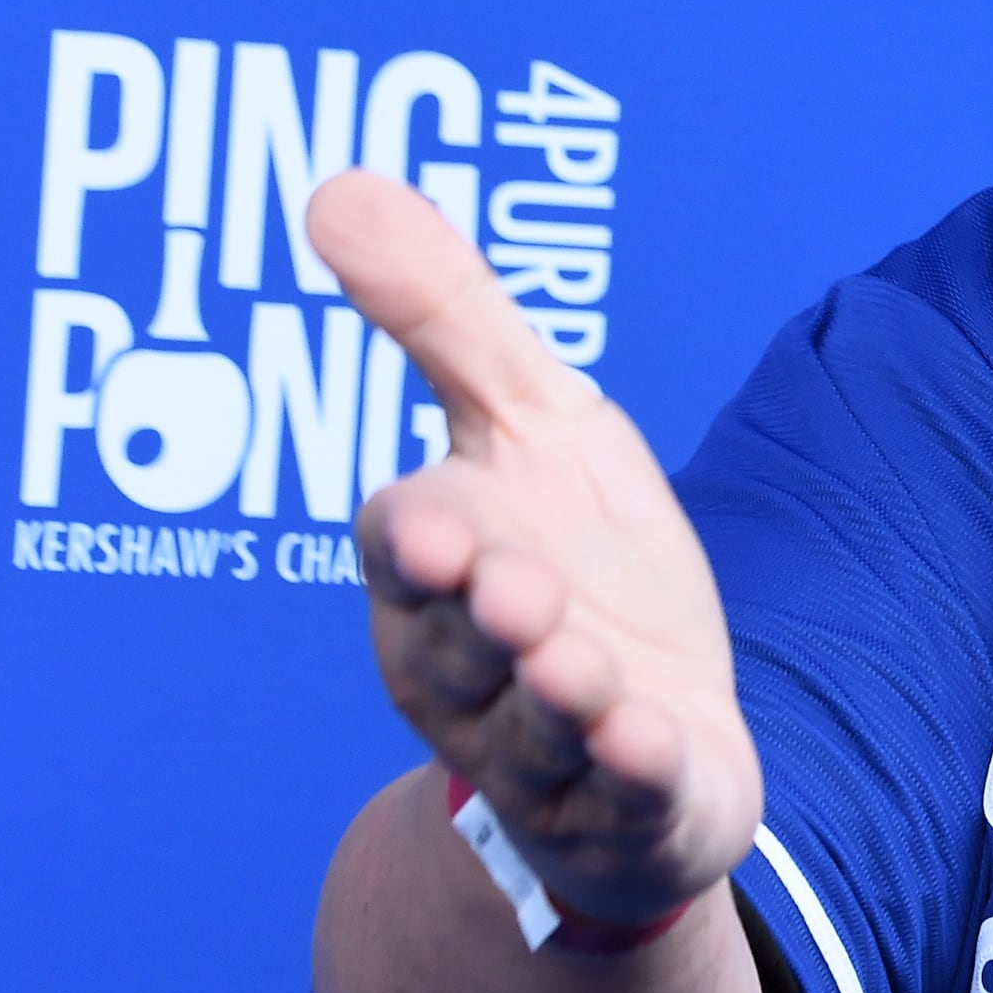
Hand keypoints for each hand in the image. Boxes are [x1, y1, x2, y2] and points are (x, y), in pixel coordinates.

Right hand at [311, 170, 759, 927]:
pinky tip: (656, 743)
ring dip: (560, 696)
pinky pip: (624, 797)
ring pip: (535, 728)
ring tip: (587, 666)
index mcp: (435, 572)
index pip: (409, 546)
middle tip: (515, 587)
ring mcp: (546, 748)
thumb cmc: (579, 563)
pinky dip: (635, 771)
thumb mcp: (531, 423)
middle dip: (484, 617)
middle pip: (461, 644)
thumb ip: (444, 318)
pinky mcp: (629, 808)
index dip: (421, 538)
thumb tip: (335, 184)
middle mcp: (470, 670)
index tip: (437, 519)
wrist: (656, 727)